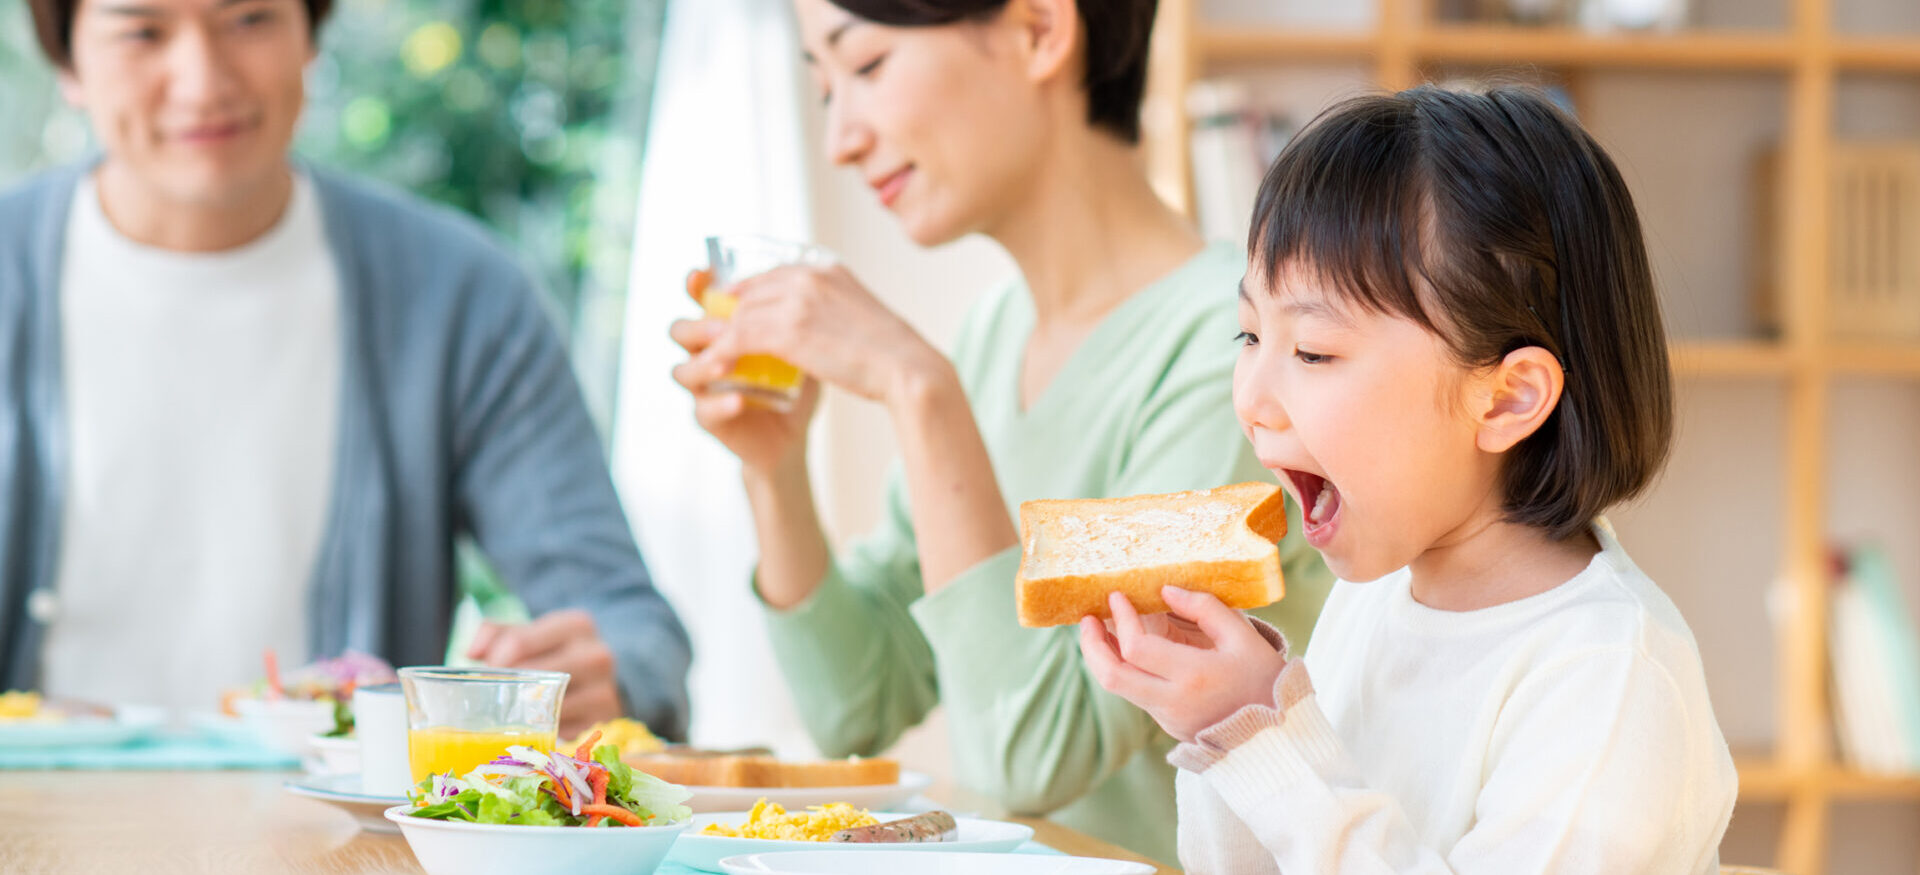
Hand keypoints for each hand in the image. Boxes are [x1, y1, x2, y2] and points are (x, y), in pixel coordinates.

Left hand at [466, 610, 622, 739]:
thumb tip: (470, 653)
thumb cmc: (558, 653)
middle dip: (504, 688)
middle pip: (531, 676)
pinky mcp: (602, 723)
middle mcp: (597, 655)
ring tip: (509, 713)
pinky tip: (533, 728)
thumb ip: (496, 633)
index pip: (518, 643)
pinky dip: (541, 733)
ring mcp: (604, 692)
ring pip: (545, 709)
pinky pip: (560, 732)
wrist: (605, 678)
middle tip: (490, 697)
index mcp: (576, 624)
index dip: (493, 662)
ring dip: (520, 715)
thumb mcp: (534, 633)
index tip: (486, 674)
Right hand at [671, 270, 820, 475]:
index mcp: (722, 329)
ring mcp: (703, 387)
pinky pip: (704, 410)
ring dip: (703, 365)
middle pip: (680, 331)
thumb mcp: (796, 344)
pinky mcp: (709, 419)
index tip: (702, 274)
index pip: (700, 301)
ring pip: (682, 371)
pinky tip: (739, 399)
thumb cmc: (792, 380)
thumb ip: (788, 318)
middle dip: (698, 326)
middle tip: (724, 328)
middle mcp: (704, 353)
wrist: (794, 431)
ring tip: (727, 364)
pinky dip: (721, 403)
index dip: (695, 285)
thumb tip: (800, 281)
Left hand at [693, 263, 943, 405]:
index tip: (734, 308)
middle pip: (750, 291)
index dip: (747, 292)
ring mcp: (797, 302)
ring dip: (720, 335)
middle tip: (713, 334)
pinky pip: (739, 337)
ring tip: (710, 353)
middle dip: (728, 314)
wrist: (908, 367)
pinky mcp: (788, 331)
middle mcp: (808, 277)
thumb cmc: (891, 352)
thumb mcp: (859, 313)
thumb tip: (815, 323)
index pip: (772, 274)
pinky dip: (722, 352)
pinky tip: (715, 366)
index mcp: (826, 269)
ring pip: (740, 314)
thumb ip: (831, 308)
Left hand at [1078, 587, 1286, 742]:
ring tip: (1096, 630)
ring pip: (1118, 689)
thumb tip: (1165, 591)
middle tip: (1086, 618)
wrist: (1277, 735)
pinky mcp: (1167, 724)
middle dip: (1090, 645)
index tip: (1116, 596)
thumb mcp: (1243, 637)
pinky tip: (1123, 648)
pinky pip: (1135, 694)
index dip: (1120, 619)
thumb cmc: (1264, 680)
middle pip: (1111, 677)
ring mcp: (1167, 718)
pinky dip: (1122, 668)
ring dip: (1101, 658)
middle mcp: (1173, 702)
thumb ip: (1205, 608)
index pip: (1136, 649)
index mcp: (1193, 677)